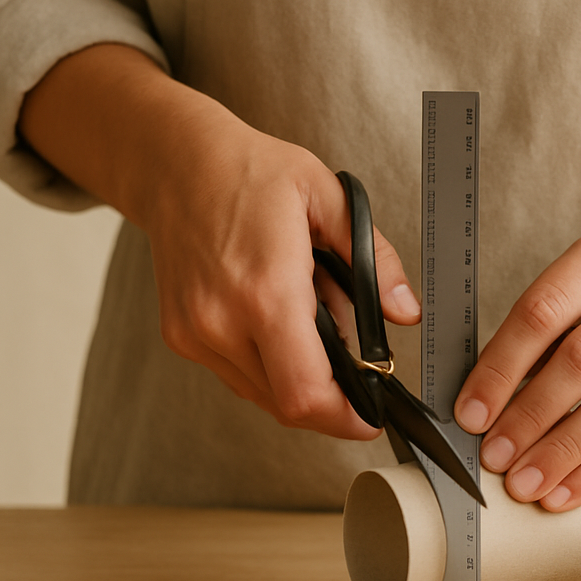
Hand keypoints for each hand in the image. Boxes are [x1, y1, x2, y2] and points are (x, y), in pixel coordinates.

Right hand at [142, 109, 419, 437]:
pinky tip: (282, 326)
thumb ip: (375, 262)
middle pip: (287, 405)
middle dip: (332, 403)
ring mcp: (196, 333)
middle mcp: (221, 321)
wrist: (175, 163)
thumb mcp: (331, 197)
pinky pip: (239, 377)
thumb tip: (405, 312)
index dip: (346, 417)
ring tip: (314, 329)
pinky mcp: (182, 336)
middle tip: (359, 378)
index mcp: (266, 290)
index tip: (372, 416)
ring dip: (300, 384)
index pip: (306, 391)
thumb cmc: (252, 173)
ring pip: (262, 396)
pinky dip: (270, 368)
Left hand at [454, 228, 580, 509]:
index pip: (542, 313)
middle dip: (530, 416)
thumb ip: (531, 343)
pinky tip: (563, 493)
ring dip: (564, 452)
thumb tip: (479, 412)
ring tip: (524, 484)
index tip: (470, 414)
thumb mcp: (574, 297)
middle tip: (494, 456)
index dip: (501, 369)